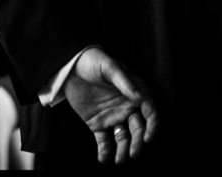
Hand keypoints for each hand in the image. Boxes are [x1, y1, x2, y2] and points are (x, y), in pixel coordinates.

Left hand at [62, 47, 159, 164]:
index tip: (148, 137)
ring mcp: (113, 117)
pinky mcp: (98, 124)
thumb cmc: (93, 61)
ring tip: (119, 160)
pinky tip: (103, 159)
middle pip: (138, 129)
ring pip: (123, 138)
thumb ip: (124, 80)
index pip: (150, 111)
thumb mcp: (109, 66)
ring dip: (123, 150)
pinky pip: (104, 141)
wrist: (69, 67)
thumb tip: (139, 96)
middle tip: (134, 153)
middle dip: (138, 142)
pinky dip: (105, 151)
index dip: (152, 125)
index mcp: (134, 93)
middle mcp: (126, 107)